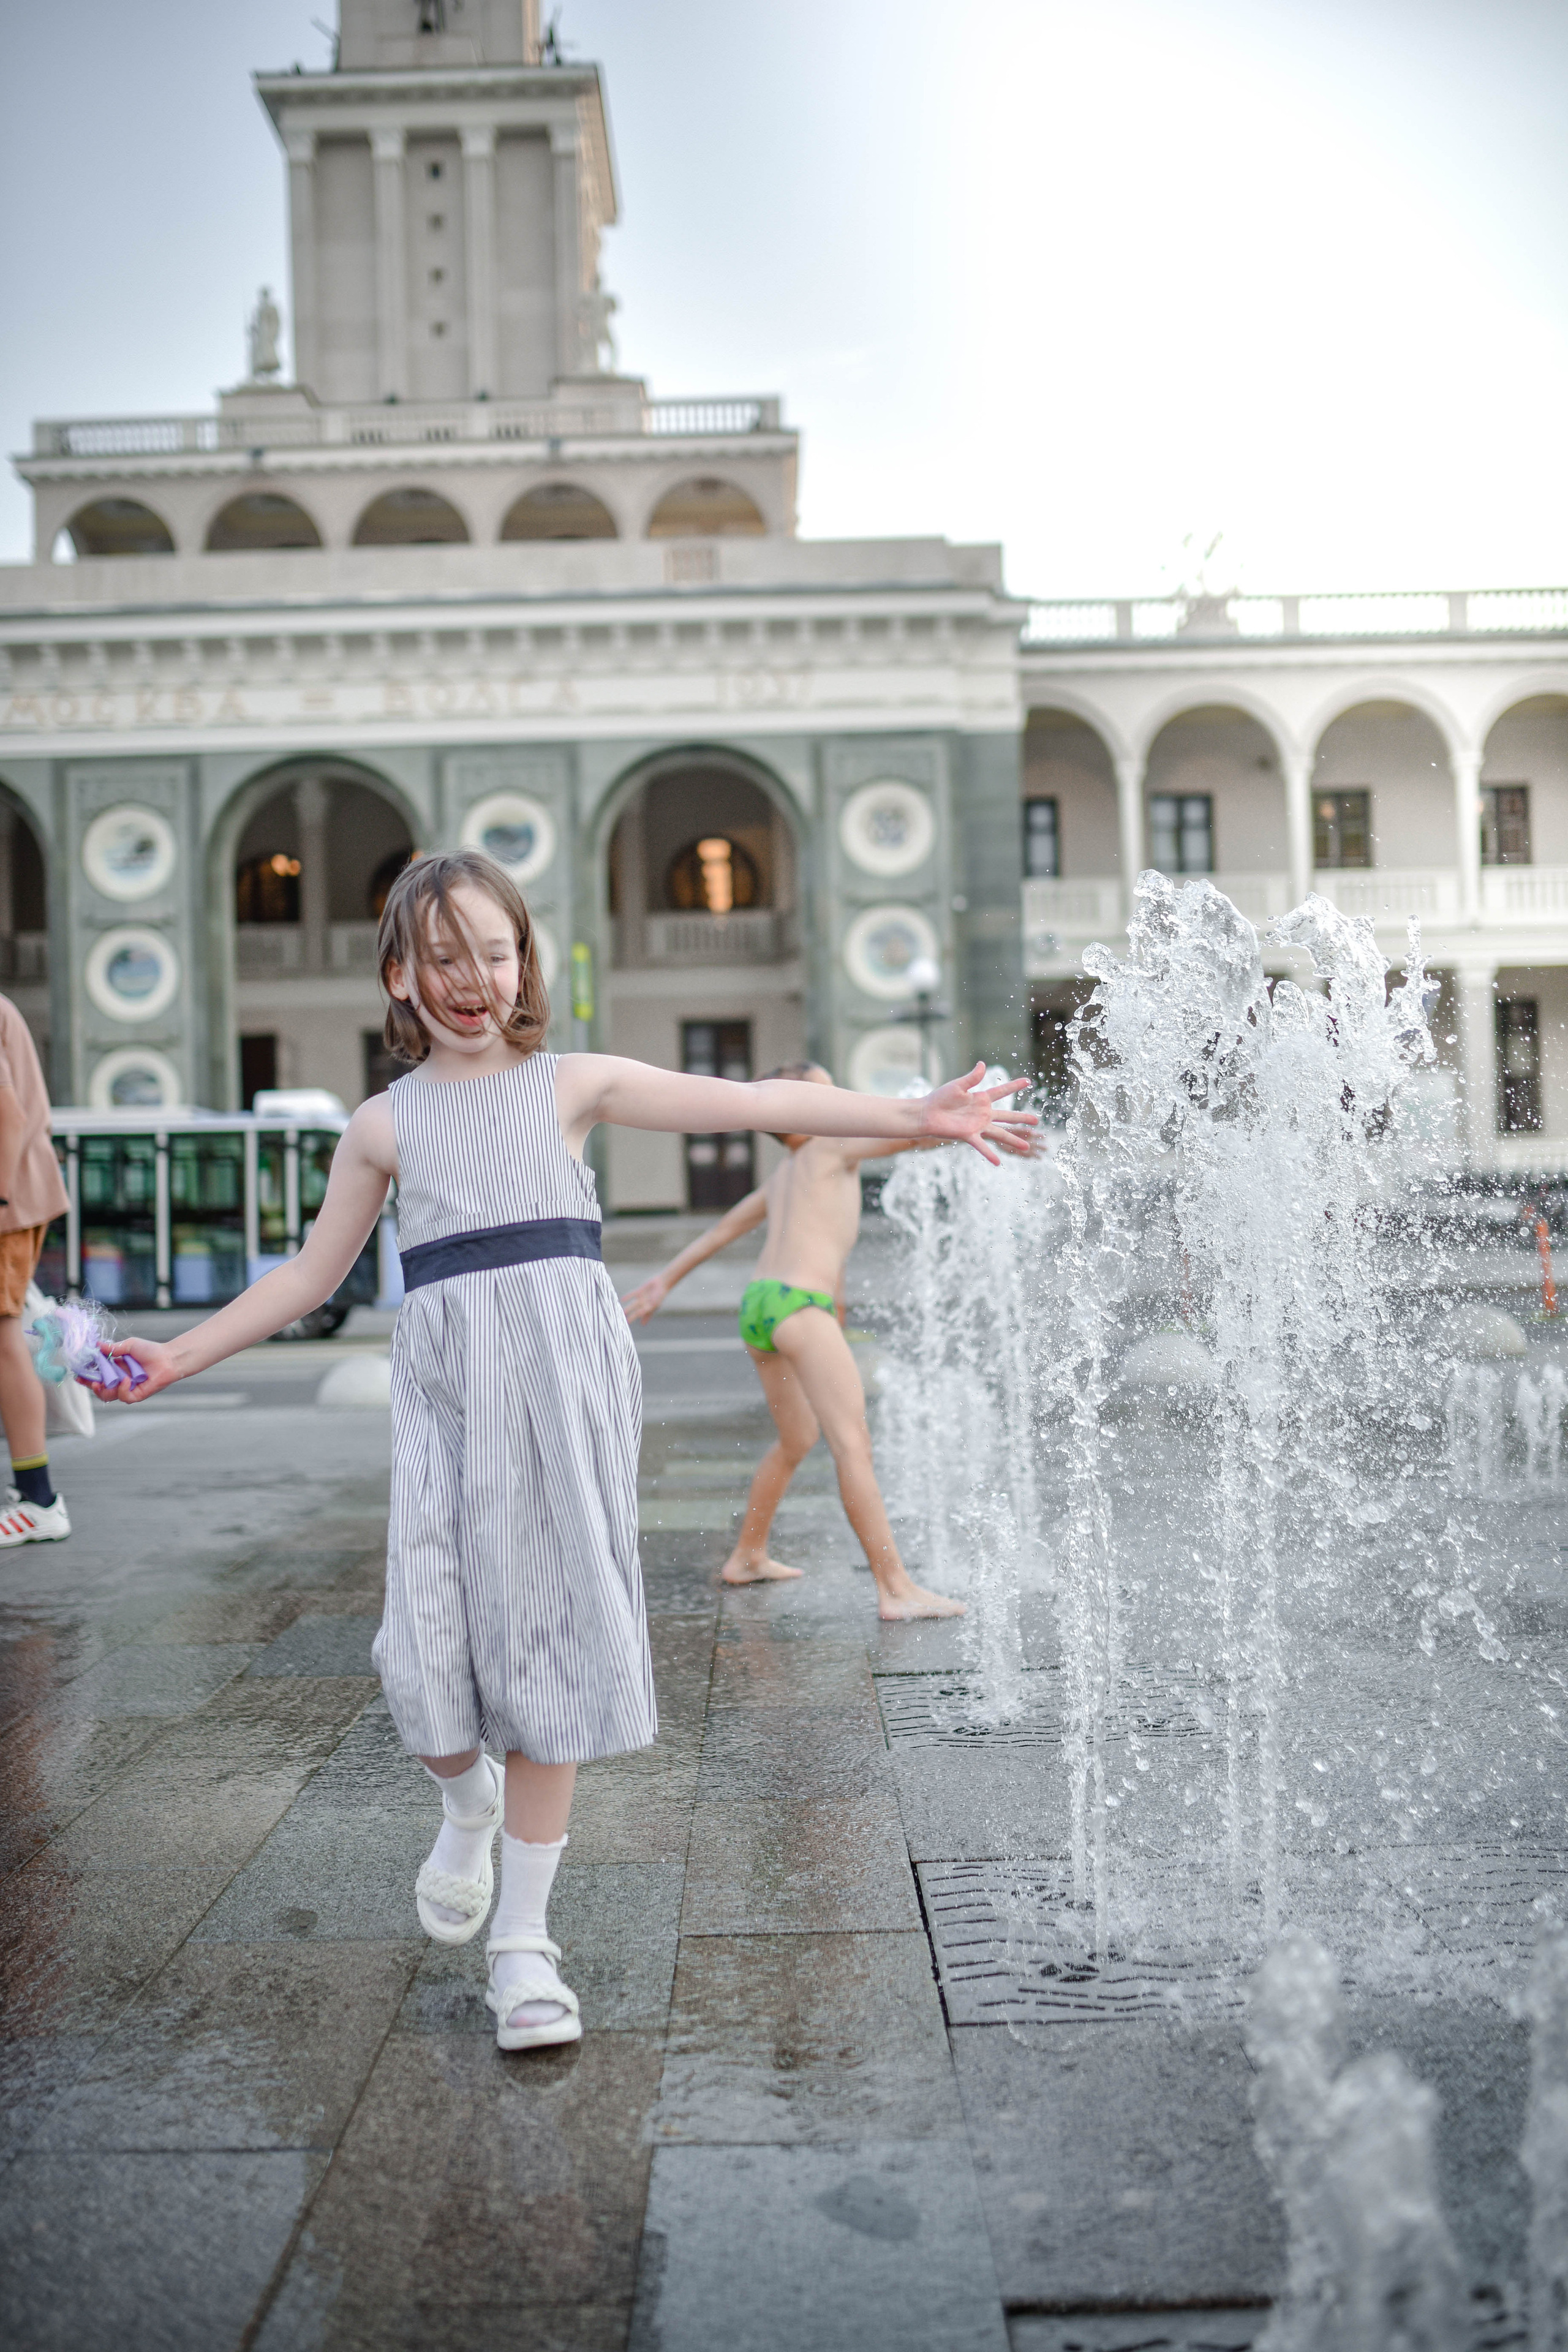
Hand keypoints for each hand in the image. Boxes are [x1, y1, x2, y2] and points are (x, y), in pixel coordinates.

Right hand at [89, 1337, 179, 1403]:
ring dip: (102, 1390)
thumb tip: (96, 1345)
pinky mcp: (137, 1394)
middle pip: (100, 1388)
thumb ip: (112, 1348)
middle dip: (90, 1385)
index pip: (98, 1375)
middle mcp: (120, 1380)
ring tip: (100, 1383)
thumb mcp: (129, 1345)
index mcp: (116, 1369)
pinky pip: (124, 1397)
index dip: (87, 1375)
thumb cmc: (151, 1350)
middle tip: (84, 1380)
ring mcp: (127, 1388)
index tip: (78, 1373)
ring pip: (109, 1395)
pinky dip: (122, 1389)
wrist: (169, 1357)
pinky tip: (126, 1380)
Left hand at [620, 1275, 668, 1325]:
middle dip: (632, 1316)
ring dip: (629, 1308)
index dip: (636, 1319)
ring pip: (634, 1304)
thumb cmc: (660, 1295)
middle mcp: (645, 1304)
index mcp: (649, 1308)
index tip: (631, 1324)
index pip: (642, 1315)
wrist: (662, 1283)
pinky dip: (628, 1297)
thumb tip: (641, 1320)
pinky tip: (622, 1299)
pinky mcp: (640, 1291)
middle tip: (625, 1321)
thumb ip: (647, 1311)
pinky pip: (632, 1294)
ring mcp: (642, 1298)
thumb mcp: (654, 1304)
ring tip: (623, 1312)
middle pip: (636, 1311)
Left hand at [918, 1064, 1037, 1164]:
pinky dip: (989, 1154)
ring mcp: (977, 1125)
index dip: (1014, 1086)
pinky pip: (982, 1146)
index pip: (1002, 1091)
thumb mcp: (957, 1085)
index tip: (1028, 1081)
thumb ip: (972, 1077)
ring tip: (1027, 1147)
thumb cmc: (940, 1098)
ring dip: (1013, 1140)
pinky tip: (998, 1162)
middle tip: (1036, 1120)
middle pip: (1007, 1115)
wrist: (926, 1113)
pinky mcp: (968, 1135)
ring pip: (1000, 1133)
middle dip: (1021, 1118)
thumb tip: (982, 1064)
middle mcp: (982, 1113)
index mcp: (980, 1099)